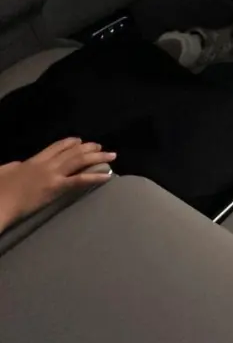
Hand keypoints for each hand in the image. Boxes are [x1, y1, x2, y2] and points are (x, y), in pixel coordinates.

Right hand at [0, 139, 115, 231]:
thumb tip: (18, 165)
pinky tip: (107, 175)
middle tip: (100, 146)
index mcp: (34, 160)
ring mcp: (53, 175)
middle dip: (89, 147)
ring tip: (111, 155)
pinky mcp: (56, 188)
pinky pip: (80, 180)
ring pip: (79, 161)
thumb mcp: (5, 170)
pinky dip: (95, 176)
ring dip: (97, 156)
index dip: (70, 142)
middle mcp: (47, 164)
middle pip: (72, 151)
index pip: (56, 146)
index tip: (80, 141)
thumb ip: (14, 166)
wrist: (0, 201)